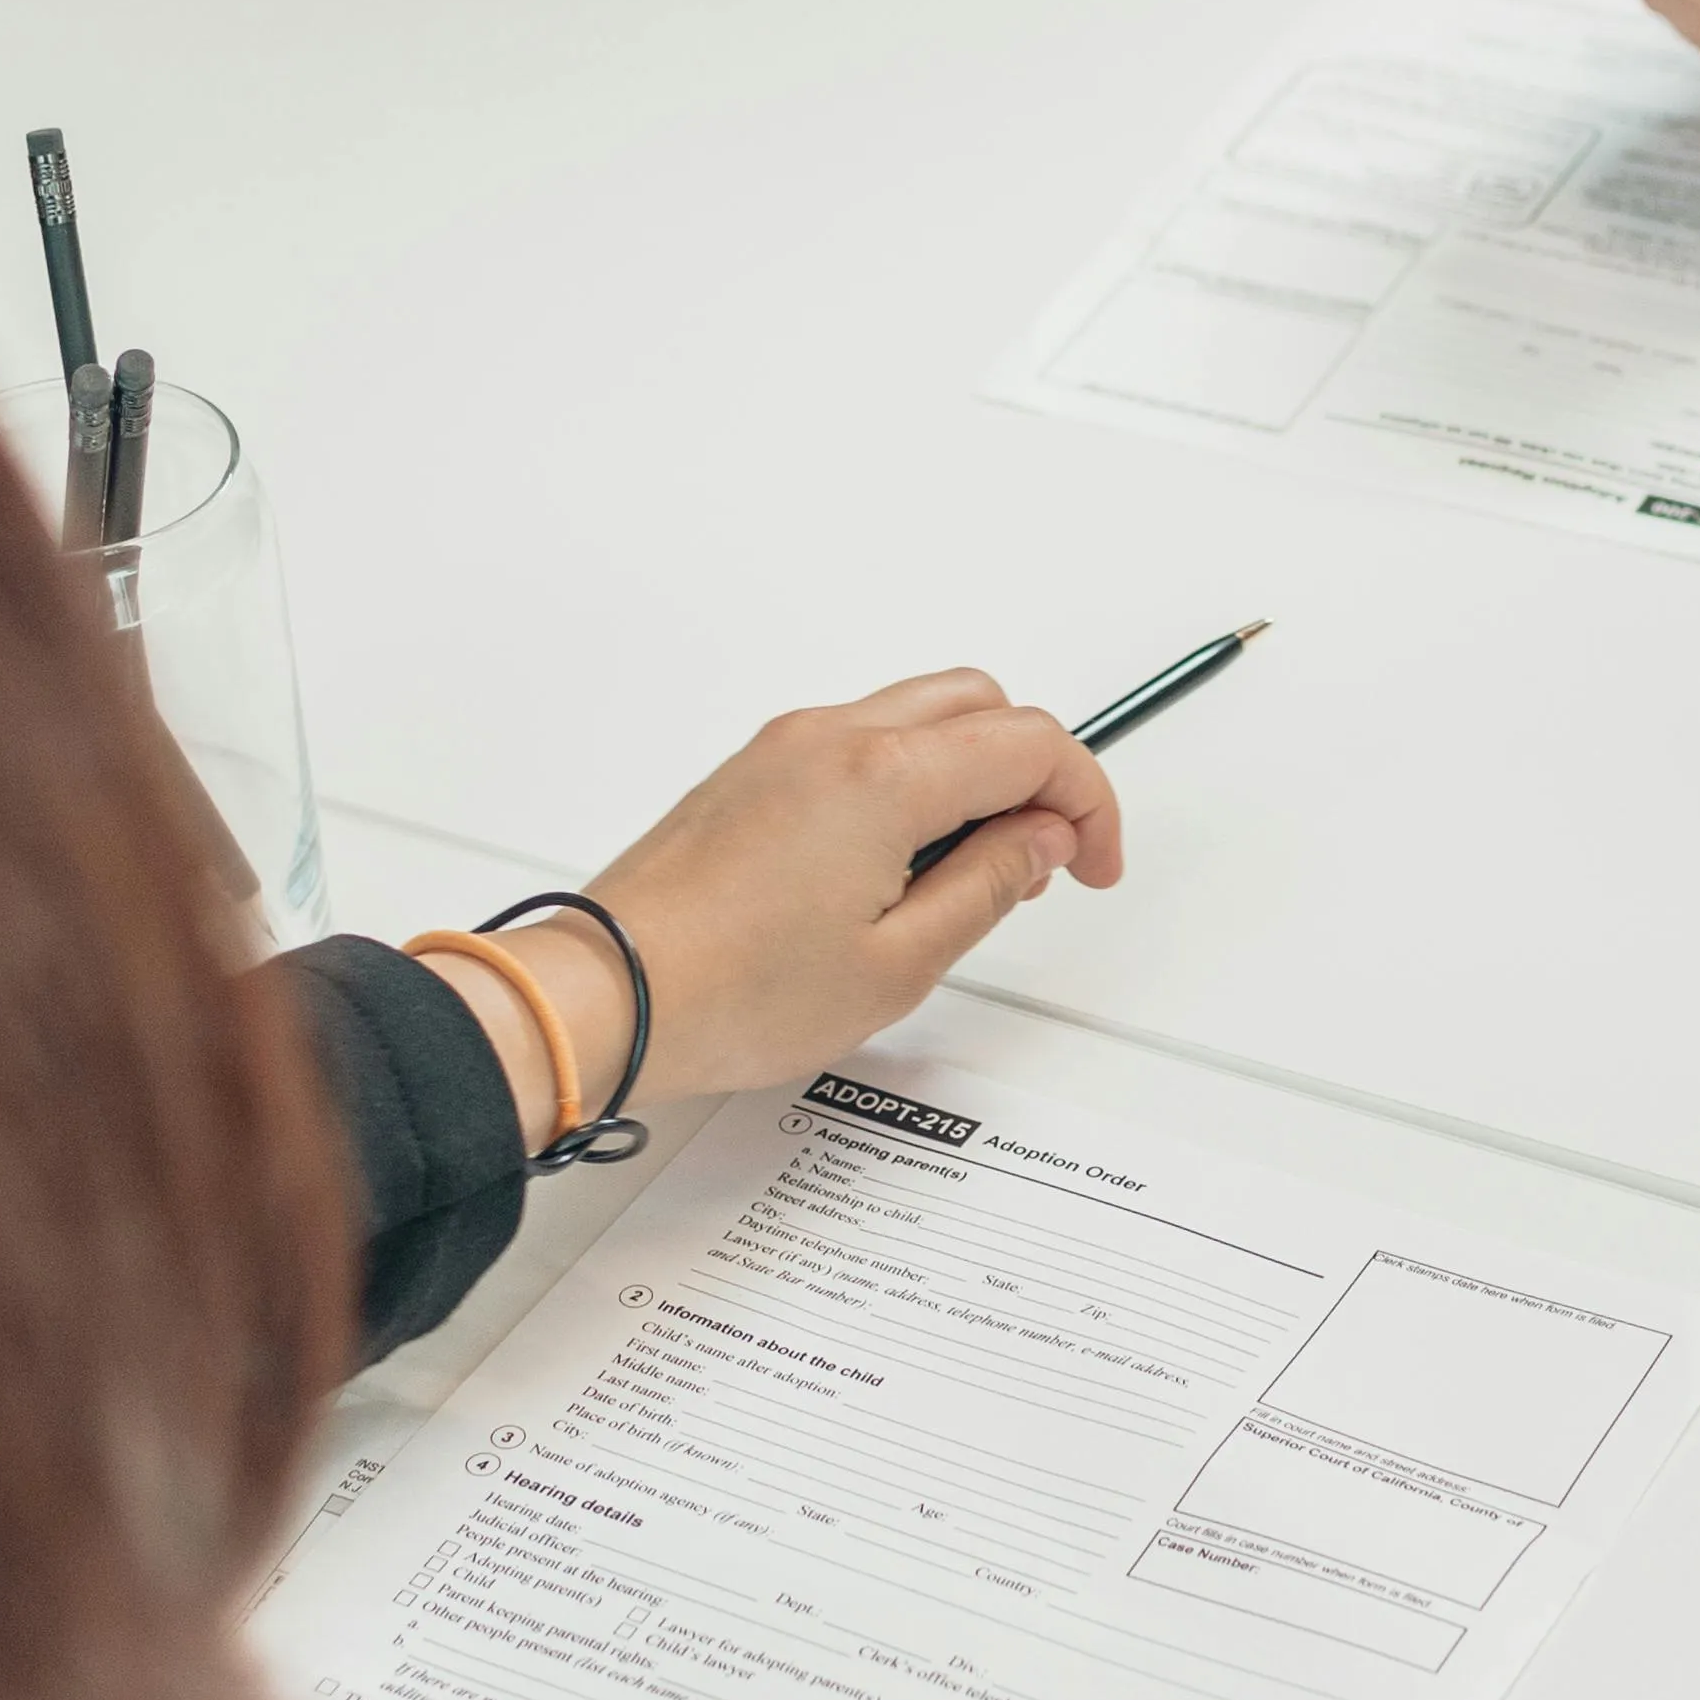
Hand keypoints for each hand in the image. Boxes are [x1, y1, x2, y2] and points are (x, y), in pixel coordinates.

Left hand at [421, 673, 1125, 1131]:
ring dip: (970, 769)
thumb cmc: (729, 992)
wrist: (605, 997)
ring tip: (967, 872)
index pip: (1032, 745)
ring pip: (919, 713)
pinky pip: (860, 741)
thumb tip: (1041, 839)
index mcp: (885, 777)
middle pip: (981, 702)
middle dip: (1034, 769)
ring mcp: (786, 747)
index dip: (1088, 800)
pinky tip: (898, 864)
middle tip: (1042, 858)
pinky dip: (908, 777)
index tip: (1094, 862)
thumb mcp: (898, 964)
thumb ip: (989, 886)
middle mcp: (834, 737)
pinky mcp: (751, 771)